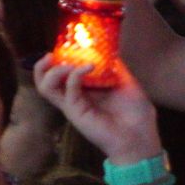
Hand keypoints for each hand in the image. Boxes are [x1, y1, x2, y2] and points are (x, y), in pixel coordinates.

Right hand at [33, 54, 162, 163]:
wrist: (140, 139)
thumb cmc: (136, 116)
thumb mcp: (127, 84)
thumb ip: (116, 68)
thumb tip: (109, 50)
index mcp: (86, 90)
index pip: (61, 73)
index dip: (59, 59)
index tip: (67, 45)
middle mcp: (76, 97)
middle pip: (45, 81)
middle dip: (43, 65)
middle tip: (51, 53)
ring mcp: (74, 105)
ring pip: (46, 87)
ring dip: (54, 70)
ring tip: (68, 63)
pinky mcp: (77, 112)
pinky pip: (68, 90)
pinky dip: (74, 75)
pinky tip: (87, 67)